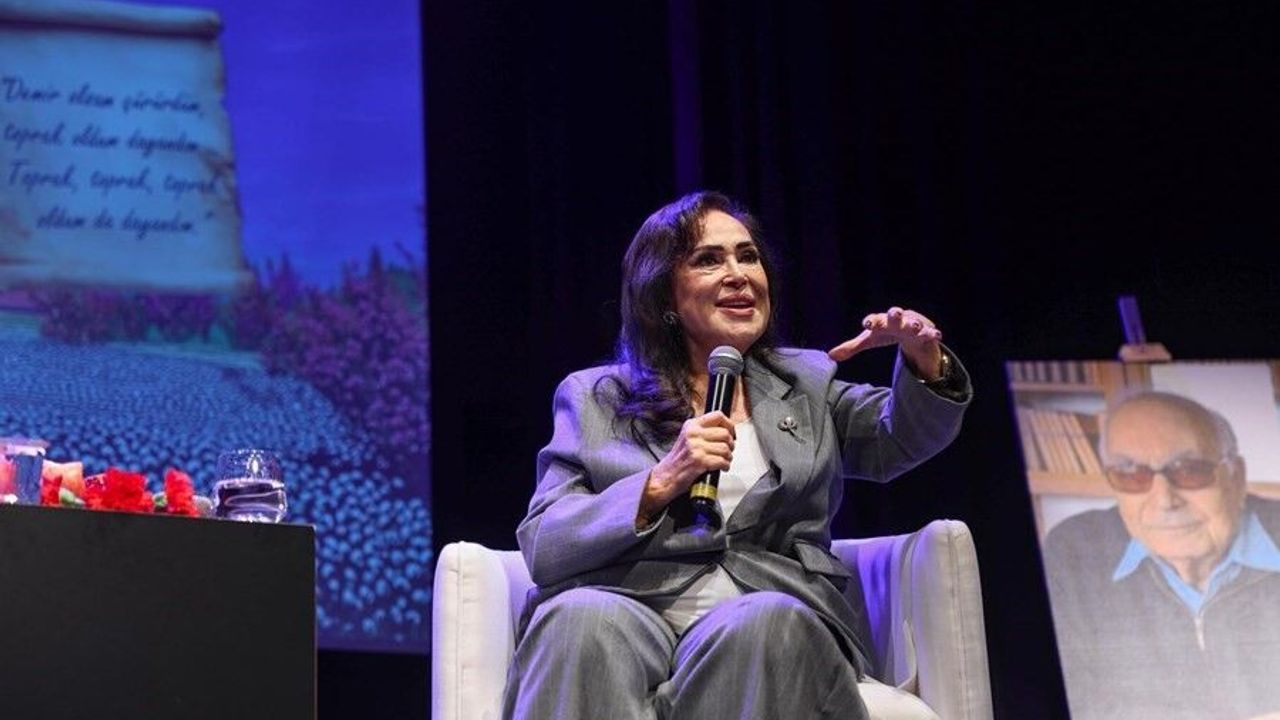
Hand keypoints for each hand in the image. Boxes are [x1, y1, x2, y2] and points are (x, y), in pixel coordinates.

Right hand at [638, 412, 735, 521]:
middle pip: (725, 433)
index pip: (718, 416)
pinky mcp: (699, 461)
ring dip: (728, 457)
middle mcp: (693, 434)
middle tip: (728, 450)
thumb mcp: (688, 438)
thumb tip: (725, 430)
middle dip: (731, 444)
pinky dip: (725, 466)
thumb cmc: (678, 460)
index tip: (731, 433)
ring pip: (725, 448)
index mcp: (691, 425)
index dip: (729, 425)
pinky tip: (721, 467)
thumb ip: (704, 431)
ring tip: (724, 460)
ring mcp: (696, 447)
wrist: (665, 477)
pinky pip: (722, 461)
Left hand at [827, 306, 944, 380]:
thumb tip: (830, 356)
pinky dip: (933, 333)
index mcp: (882, 321)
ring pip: (915, 323)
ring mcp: (913, 324)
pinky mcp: (926, 332)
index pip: (875, 319)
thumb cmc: (886, 332)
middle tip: (895, 313)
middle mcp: (898, 320)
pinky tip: (937, 335)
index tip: (868, 322)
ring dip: (915, 325)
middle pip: (896, 315)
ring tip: (916, 328)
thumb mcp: (870, 340)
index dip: (872, 320)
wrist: (910, 329)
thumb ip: (851, 347)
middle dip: (895, 314)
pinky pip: (930, 332)